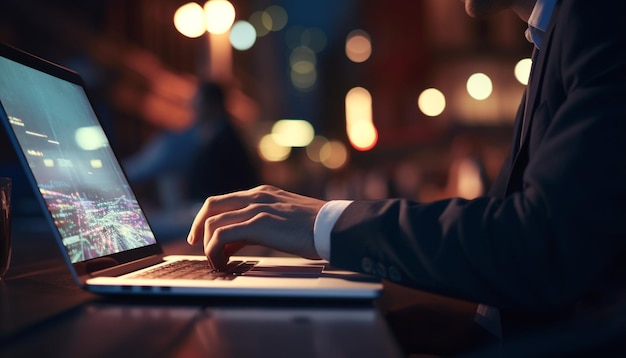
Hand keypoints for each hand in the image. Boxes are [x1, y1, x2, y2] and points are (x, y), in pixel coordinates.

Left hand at [187, 185, 326, 269]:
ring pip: (213, 223)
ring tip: (218, 263)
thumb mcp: (284, 220)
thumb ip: (259, 226)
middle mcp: (256, 196)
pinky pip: (222, 236)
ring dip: (209, 246)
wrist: (335, 226)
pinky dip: (215, 252)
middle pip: (211, 205)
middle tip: (196, 245)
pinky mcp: (259, 223)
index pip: (224, 201)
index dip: (208, 219)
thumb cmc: (316, 228)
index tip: (204, 237)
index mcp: (262, 193)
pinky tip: (225, 263)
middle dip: (198, 227)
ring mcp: (256, 208)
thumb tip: (237, 243)